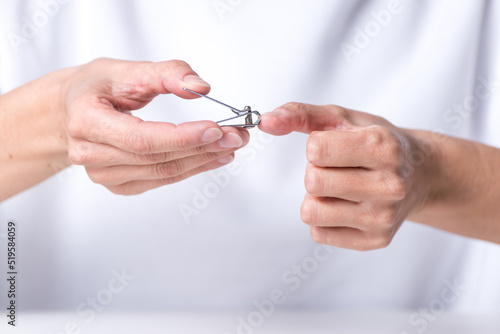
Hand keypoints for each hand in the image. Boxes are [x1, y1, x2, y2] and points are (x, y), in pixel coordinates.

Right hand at [63, 58, 247, 194]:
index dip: (183, 137)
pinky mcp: (118, 184)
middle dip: (203, 147)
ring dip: (203, 160)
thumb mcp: (124, 69)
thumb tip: (201, 87)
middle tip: (237, 135)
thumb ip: (166, 74)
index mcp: (87, 121)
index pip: (142, 138)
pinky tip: (212, 158)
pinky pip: (161, 179)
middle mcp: (91, 153)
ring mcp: (104, 174)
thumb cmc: (94, 89)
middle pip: (158, 158)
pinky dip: (191, 169)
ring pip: (163, 172)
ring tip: (231, 145)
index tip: (217, 129)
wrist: (69, 112)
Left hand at [259, 103, 437, 250]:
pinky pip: (319, 234)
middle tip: (339, 169)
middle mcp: (390, 185)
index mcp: (384, 147)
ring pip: (311, 212)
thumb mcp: (343, 119)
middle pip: (313, 183)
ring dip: (317, 198)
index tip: (335, 147)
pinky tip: (346, 206)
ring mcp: (384, 217)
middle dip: (316, 172)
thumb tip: (265, 122)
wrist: (420, 174)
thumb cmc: (377, 142)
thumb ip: (300, 114)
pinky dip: (324, 220)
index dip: (316, 146)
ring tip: (342, 188)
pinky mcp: (376, 240)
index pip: (316, 150)